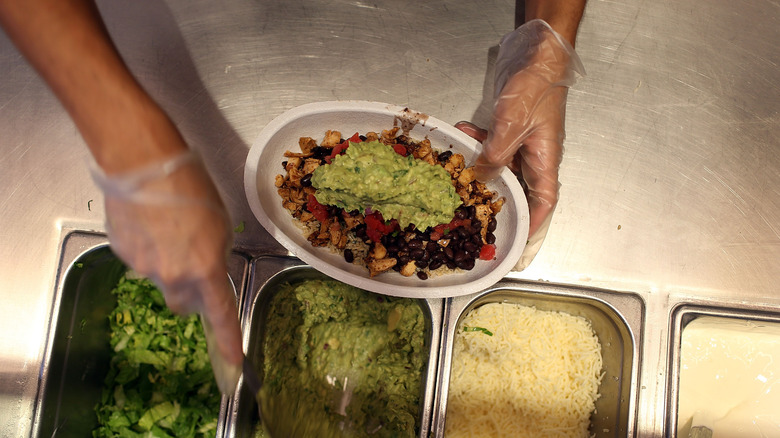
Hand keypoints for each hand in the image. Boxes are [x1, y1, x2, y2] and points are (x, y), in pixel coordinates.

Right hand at [93, 151, 242, 391]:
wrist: (143, 163)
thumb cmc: (191, 185)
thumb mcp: (220, 223)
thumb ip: (215, 256)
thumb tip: (207, 270)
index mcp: (205, 267)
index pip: (220, 314)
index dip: (228, 340)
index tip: (233, 362)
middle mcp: (173, 275)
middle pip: (182, 302)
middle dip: (189, 291)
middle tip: (192, 262)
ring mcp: (144, 266)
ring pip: (160, 279)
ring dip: (167, 265)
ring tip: (167, 228)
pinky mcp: (122, 253)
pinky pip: (140, 261)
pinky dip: (147, 249)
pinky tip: (149, 223)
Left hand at [458, 19, 583, 266]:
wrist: (537, 53)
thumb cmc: (536, 87)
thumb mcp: (512, 125)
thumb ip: (496, 155)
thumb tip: (481, 179)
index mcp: (545, 161)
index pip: (544, 203)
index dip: (532, 226)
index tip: (516, 244)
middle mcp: (535, 156)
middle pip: (517, 189)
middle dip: (494, 200)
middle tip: (471, 214)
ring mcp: (522, 142)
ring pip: (498, 167)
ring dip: (478, 167)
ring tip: (457, 167)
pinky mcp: (509, 128)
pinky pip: (491, 145)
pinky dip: (476, 143)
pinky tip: (462, 134)